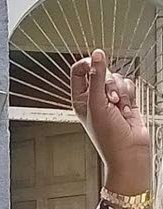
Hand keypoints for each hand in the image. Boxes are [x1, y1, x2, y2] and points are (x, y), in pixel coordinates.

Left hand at [70, 49, 151, 185]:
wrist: (129, 151)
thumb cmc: (108, 138)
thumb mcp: (98, 104)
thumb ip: (98, 77)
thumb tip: (97, 55)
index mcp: (80, 99)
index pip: (79, 71)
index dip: (88, 64)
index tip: (96, 64)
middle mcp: (94, 98)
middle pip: (102, 72)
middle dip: (110, 84)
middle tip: (111, 100)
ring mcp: (110, 99)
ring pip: (117, 78)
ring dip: (121, 92)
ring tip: (119, 109)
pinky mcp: (125, 100)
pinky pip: (128, 85)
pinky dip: (130, 96)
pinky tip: (126, 111)